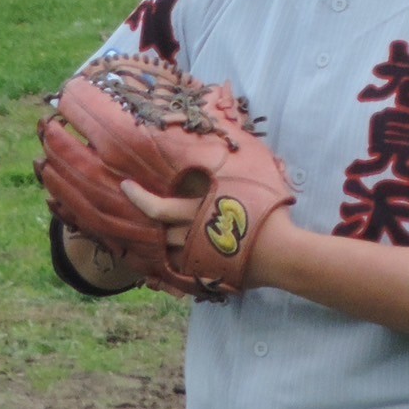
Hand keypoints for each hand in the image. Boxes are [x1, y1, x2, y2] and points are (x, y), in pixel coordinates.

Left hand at [122, 180, 297, 289]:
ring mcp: (199, 259)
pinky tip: (180, 255)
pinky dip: (178, 263)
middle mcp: (192, 235)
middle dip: (147, 222)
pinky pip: (185, 271)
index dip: (137, 197)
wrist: (284, 254)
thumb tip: (232, 131)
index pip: (156, 207)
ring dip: (163, 244)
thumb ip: (234, 164)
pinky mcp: (209, 276)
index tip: (125, 187)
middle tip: (139, 210)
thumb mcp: (252, 178)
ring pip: (169, 253)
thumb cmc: (269, 211)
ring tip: (160, 231)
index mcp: (197, 211)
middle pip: (159, 233)